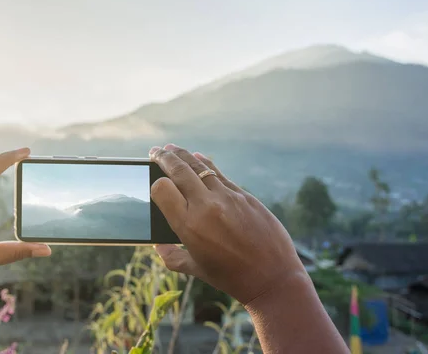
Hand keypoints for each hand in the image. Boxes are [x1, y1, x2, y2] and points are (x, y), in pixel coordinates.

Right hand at [150, 144, 305, 304]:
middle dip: (164, 158)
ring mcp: (227, 198)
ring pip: (200, 166)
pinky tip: (198, 158)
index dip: (155, 183)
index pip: (162, 189)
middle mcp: (206, 207)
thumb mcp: (195, 269)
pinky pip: (220, 174)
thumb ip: (171, 256)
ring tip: (172, 149)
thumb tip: (157, 245)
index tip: (154, 183)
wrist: (273, 278)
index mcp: (189, 226)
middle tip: (155, 151)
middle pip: (179, 170)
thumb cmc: (231, 277)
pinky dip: (206, 164)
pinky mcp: (245, 195)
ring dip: (183, 155)